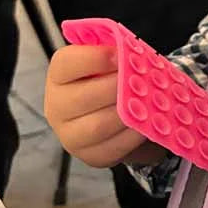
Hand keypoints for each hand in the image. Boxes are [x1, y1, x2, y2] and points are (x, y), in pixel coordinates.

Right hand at [44, 44, 162, 168]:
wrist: (109, 114)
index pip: (67, 64)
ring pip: (98, 126)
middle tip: (142, 80)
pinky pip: (111, 148)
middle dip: (117, 87)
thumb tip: (133, 52)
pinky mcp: (89, 156)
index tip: (121, 55)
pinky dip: (133, 136)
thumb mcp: (108, 62)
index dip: (95, 58)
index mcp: (59, 76)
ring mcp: (70, 135)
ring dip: (126, 113)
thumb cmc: (108, 80)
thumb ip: (115, 54)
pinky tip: (148, 123)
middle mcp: (57, 106)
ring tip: (150, 102)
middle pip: (84, 97)